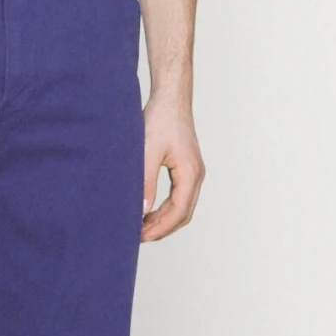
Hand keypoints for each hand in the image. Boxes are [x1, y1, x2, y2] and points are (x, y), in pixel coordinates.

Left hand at [141, 91, 204, 239]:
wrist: (170, 99)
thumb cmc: (161, 120)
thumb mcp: (147, 152)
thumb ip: (145, 182)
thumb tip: (141, 210)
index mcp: (190, 173)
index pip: (178, 212)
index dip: (160, 228)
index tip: (141, 236)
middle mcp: (196, 175)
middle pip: (183, 214)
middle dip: (162, 229)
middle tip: (139, 237)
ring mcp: (193, 172)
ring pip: (182, 207)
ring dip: (164, 220)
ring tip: (142, 227)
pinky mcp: (187, 168)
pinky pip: (179, 196)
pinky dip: (166, 208)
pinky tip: (149, 210)